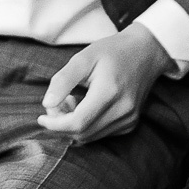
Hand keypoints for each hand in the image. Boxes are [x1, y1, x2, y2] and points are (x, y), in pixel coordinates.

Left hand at [38, 24, 173, 143]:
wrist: (146, 51)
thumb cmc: (112, 51)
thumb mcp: (84, 57)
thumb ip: (63, 80)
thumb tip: (47, 104)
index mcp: (109, 91)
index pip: (77, 123)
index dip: (55, 124)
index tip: (42, 116)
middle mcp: (122, 110)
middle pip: (82, 133)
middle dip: (62, 124)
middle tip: (58, 103)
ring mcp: (129, 119)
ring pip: (91, 137)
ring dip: (74, 126)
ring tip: (72, 101)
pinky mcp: (131, 123)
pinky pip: (101, 134)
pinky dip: (88, 126)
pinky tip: (87, 107)